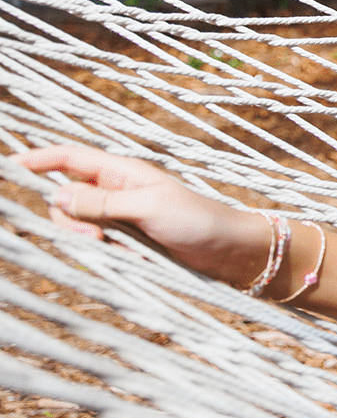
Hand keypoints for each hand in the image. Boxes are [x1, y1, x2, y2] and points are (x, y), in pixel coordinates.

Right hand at [14, 145, 269, 287]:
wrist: (232, 252)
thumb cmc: (199, 221)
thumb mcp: (149, 208)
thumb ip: (102, 202)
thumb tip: (57, 196)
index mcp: (122, 172)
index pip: (70, 158)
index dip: (39, 160)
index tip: (9, 167)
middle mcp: (117, 192)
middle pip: (65, 199)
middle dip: (67, 220)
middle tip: (93, 239)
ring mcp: (121, 218)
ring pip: (78, 226)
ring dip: (86, 240)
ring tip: (118, 250)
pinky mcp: (129, 242)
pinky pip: (98, 247)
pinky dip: (105, 255)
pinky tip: (129, 259)